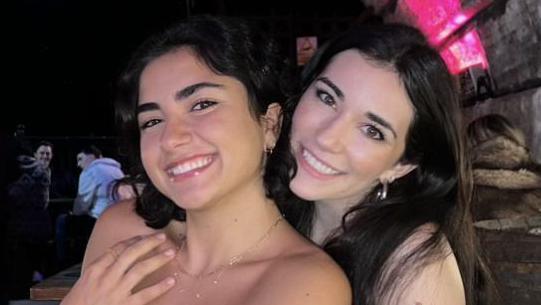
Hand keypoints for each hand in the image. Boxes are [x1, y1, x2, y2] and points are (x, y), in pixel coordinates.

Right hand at [61, 233, 175, 304]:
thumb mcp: (83, 283)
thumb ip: (100, 271)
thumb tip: (116, 262)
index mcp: (95, 270)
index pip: (117, 249)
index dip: (133, 241)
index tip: (144, 236)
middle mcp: (106, 278)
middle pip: (131, 254)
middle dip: (148, 243)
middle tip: (162, 237)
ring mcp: (116, 292)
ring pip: (140, 269)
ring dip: (157, 259)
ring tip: (170, 253)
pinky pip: (146, 295)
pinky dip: (159, 287)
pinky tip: (170, 281)